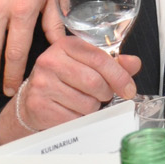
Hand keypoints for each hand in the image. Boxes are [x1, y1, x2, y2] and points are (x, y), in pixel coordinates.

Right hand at [0, 37, 140, 143]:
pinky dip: (80, 118)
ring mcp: (42, 83)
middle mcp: (50, 61)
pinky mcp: (38, 105)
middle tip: (104, 96)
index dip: (120, 76)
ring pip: (87, 102)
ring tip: (84, 101)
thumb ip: (112, 63)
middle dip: (106, 93)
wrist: (31, 99)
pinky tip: (73, 111)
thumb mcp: (86, 64)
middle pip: (95, 82)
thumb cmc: (64, 79)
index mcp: (66, 45)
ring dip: (93, 107)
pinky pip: (74, 118)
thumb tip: (133, 64)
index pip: (100, 59)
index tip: (129, 89)